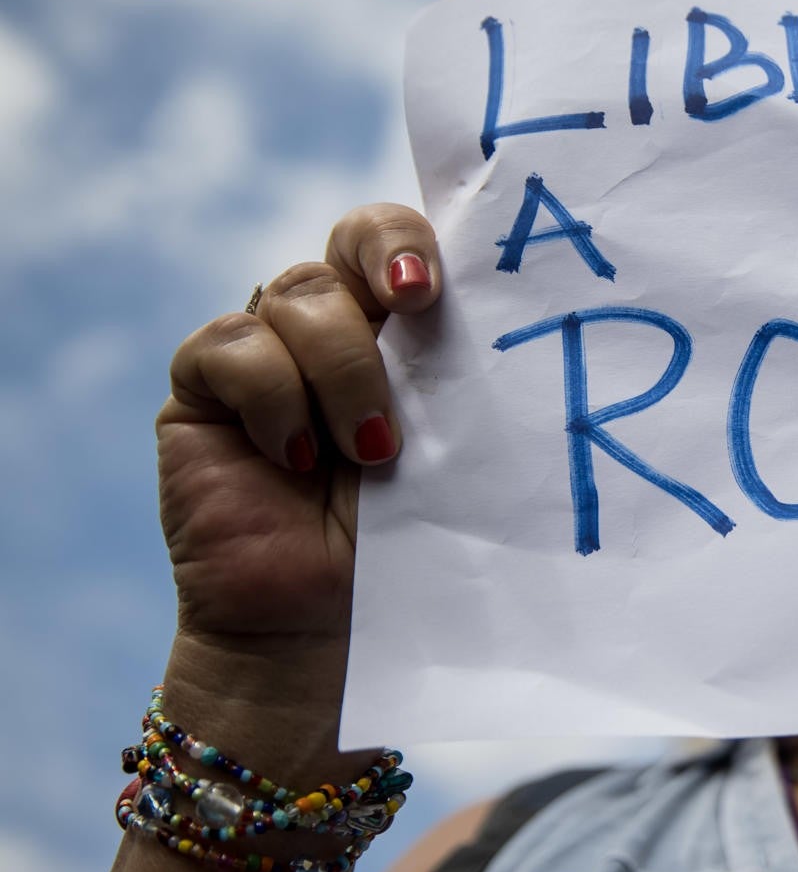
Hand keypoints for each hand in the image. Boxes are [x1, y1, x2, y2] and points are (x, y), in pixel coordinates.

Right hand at [157, 204, 441, 643]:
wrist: (329, 633)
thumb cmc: (415, 544)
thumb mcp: (456, 450)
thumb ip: (467, 380)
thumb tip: (517, 323)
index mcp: (410, 330)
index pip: (411, 242)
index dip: (418, 239)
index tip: (438, 285)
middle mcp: (340, 326)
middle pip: (353, 238)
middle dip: (385, 255)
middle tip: (413, 303)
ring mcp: (270, 352)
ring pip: (300, 294)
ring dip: (343, 369)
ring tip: (372, 453)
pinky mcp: (206, 391)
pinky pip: (231, 346)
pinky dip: (273, 397)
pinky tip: (295, 460)